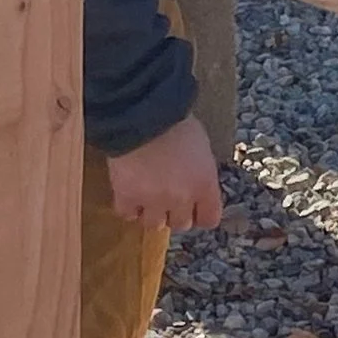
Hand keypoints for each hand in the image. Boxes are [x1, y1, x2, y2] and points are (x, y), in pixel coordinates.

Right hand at [104, 113, 223, 231]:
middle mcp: (182, 199)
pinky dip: (128, 206)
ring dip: (151, 212)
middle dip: (175, 211)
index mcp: (204, 185)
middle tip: (166, 195)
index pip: (209, 219)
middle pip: (181, 224)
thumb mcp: (201, 145)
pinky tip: (128, 191)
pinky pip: (128, 214)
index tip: (193, 207)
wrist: (143, 113)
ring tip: (145, 195)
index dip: (200, 214)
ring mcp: (153, 201)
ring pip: (154, 224)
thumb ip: (200, 171)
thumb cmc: (175, 120)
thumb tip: (194, 181)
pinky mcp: (127, 198)